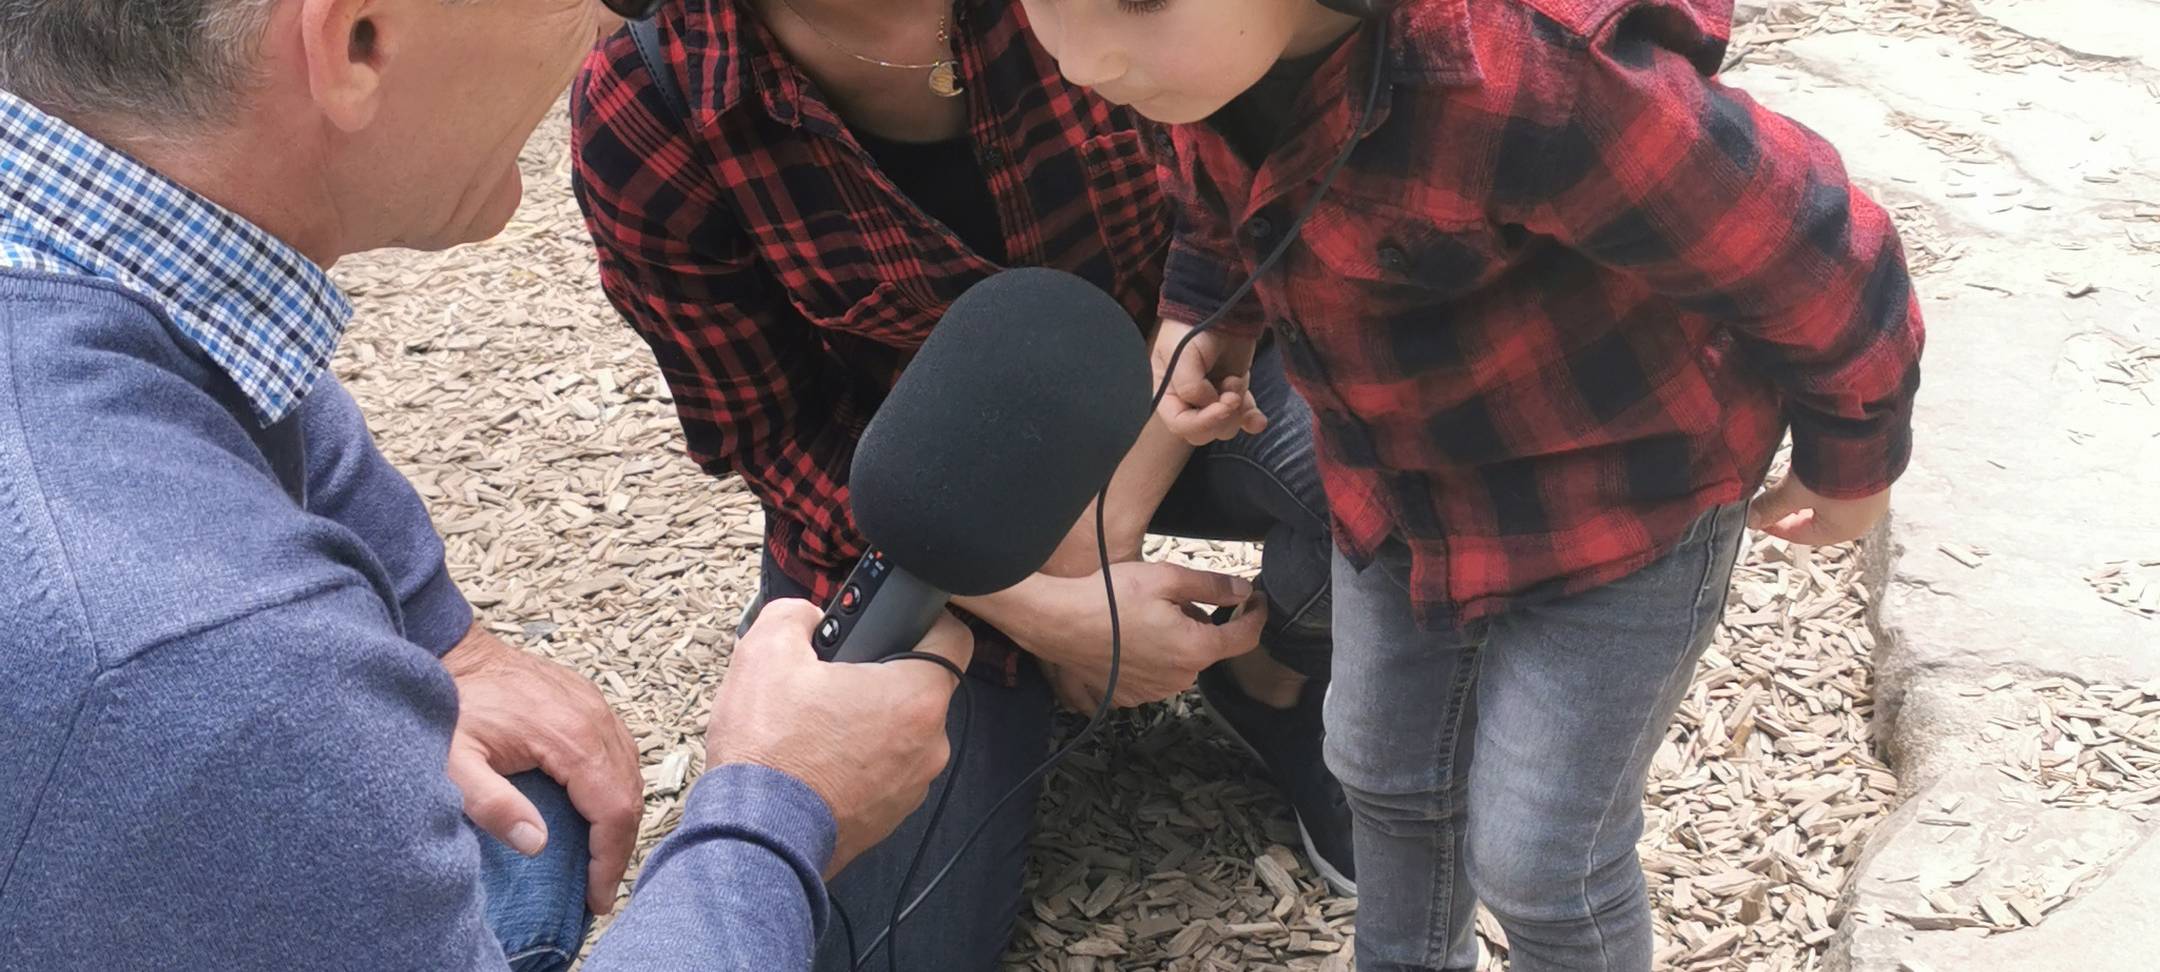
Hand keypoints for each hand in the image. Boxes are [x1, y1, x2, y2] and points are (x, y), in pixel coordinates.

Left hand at [442, 625, 642, 914]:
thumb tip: (538, 845)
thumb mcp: (455, 763)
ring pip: (632, 772)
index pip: (614, 810)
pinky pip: (621, 751)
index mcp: (570, 737)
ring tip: (600, 859)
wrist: (452, 651)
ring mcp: (597, 705)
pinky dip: (618, 787)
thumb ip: (492, 805)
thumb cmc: (449, 708)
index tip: (596, 899)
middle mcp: (595, 718)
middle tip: (599, 889)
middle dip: (619, 848)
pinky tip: (596, 813)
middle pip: (631, 795)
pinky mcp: (590, 701)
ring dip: (621, 819)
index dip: (610, 861)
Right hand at [705, 600, 973, 876]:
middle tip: (832, 675)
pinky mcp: (889, 819)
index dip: (925, 621)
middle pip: (919, 689)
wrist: (754, 840)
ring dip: (866, 723)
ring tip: (815, 724)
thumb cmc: (769, 749)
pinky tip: (814, 761)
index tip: (892, 622)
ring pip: (899, 734)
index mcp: (916, 697)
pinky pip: (883, 773)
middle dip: (880, 676)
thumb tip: (807, 619)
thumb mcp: (766, 654)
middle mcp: (929, 744)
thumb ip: (794, 615)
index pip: (953, 638)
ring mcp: (912, 787)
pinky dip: (857, 763)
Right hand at [1005, 562, 1265, 708]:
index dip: (1256, 615)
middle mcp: (1180, 678)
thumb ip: (1211, 586)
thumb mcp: (1165, 578)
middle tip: (1173, 596)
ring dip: (1176, 639)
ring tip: (1145, 615)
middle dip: (1201, 622)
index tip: (1256, 600)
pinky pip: (1157, 674)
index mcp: (1195, 649)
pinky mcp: (1132, 696)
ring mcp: (1154, 691)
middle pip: (1208, 646)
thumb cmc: (1109, 596)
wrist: (1058, 622)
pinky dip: (1153, 656)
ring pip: (1182, 660)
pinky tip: (1131, 636)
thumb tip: (1242, 591)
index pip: (1244, 638)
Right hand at [1153, 320, 1263, 444]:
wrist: (1219, 304)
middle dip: (1222, 417)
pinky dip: (1251, 420)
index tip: (1223, 406)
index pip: (1180, 424)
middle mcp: (1187, 401)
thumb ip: (1189, 386)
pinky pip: (1243, 418)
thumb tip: (1209, 405)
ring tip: (1236, 380)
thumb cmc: (1193, 327)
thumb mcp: (1183, 354)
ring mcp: (1212, 398)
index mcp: (1166, 393)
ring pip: (1225, 427)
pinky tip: (1259, 420)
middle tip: (1232, 393)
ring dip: (1237, 409)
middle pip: (1203, 432)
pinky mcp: (1234, 393)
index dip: (1203, 422)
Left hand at [1747, 476, 1889, 545]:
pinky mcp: (1874, 478)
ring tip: (1793, 478)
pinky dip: (1823, 481)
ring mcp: (1871, 499)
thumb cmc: (1833, 474)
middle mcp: (1862, 519)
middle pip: (1815, 520)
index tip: (1758, 517)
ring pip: (1827, 502)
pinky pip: (1841, 487)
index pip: (1801, 535)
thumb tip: (1752, 520)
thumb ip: (1772, 507)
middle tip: (1772, 497)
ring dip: (1806, 493)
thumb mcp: (1794, 492)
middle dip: (1791, 509)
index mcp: (1844, 531)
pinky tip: (1813, 467)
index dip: (1775, 526)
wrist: (1864, 439)